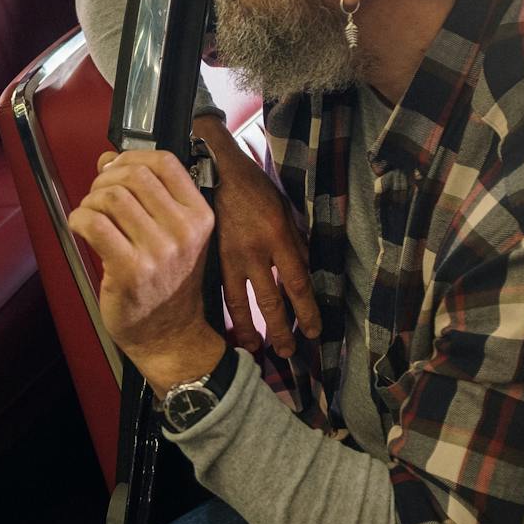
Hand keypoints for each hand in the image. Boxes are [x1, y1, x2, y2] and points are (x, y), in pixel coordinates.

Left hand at [68, 149, 227, 390]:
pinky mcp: (131, 271)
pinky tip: (80, 228)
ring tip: (90, 216)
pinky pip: (94, 224)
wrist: (171, 336)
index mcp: (199, 216)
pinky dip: (78, 219)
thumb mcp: (174, 234)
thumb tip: (109, 159)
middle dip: (105, 179)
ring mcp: (159, 252)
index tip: (115, 169)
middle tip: (98, 197)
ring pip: (111, 197)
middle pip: (134, 175)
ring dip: (90, 200)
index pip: (164, 162)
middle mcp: (184, 231)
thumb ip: (147, 194)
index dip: (131, 157)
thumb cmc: (168, 283)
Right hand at [196, 115, 319, 357]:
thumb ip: (296, 239)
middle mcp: (255, 252)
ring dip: (250, 330)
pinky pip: (220, 290)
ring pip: (241, 303)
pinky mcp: (211, 257)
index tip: (312, 332)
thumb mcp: (284, 207)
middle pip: (271, 301)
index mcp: (279, 237)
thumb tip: (307, 268)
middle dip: (280, 330)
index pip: (298, 284)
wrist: (212, 169)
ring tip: (256, 350)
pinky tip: (228, 328)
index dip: (306, 312)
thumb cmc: (253, 185)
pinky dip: (226, 313)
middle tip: (287, 353)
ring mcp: (229, 257)